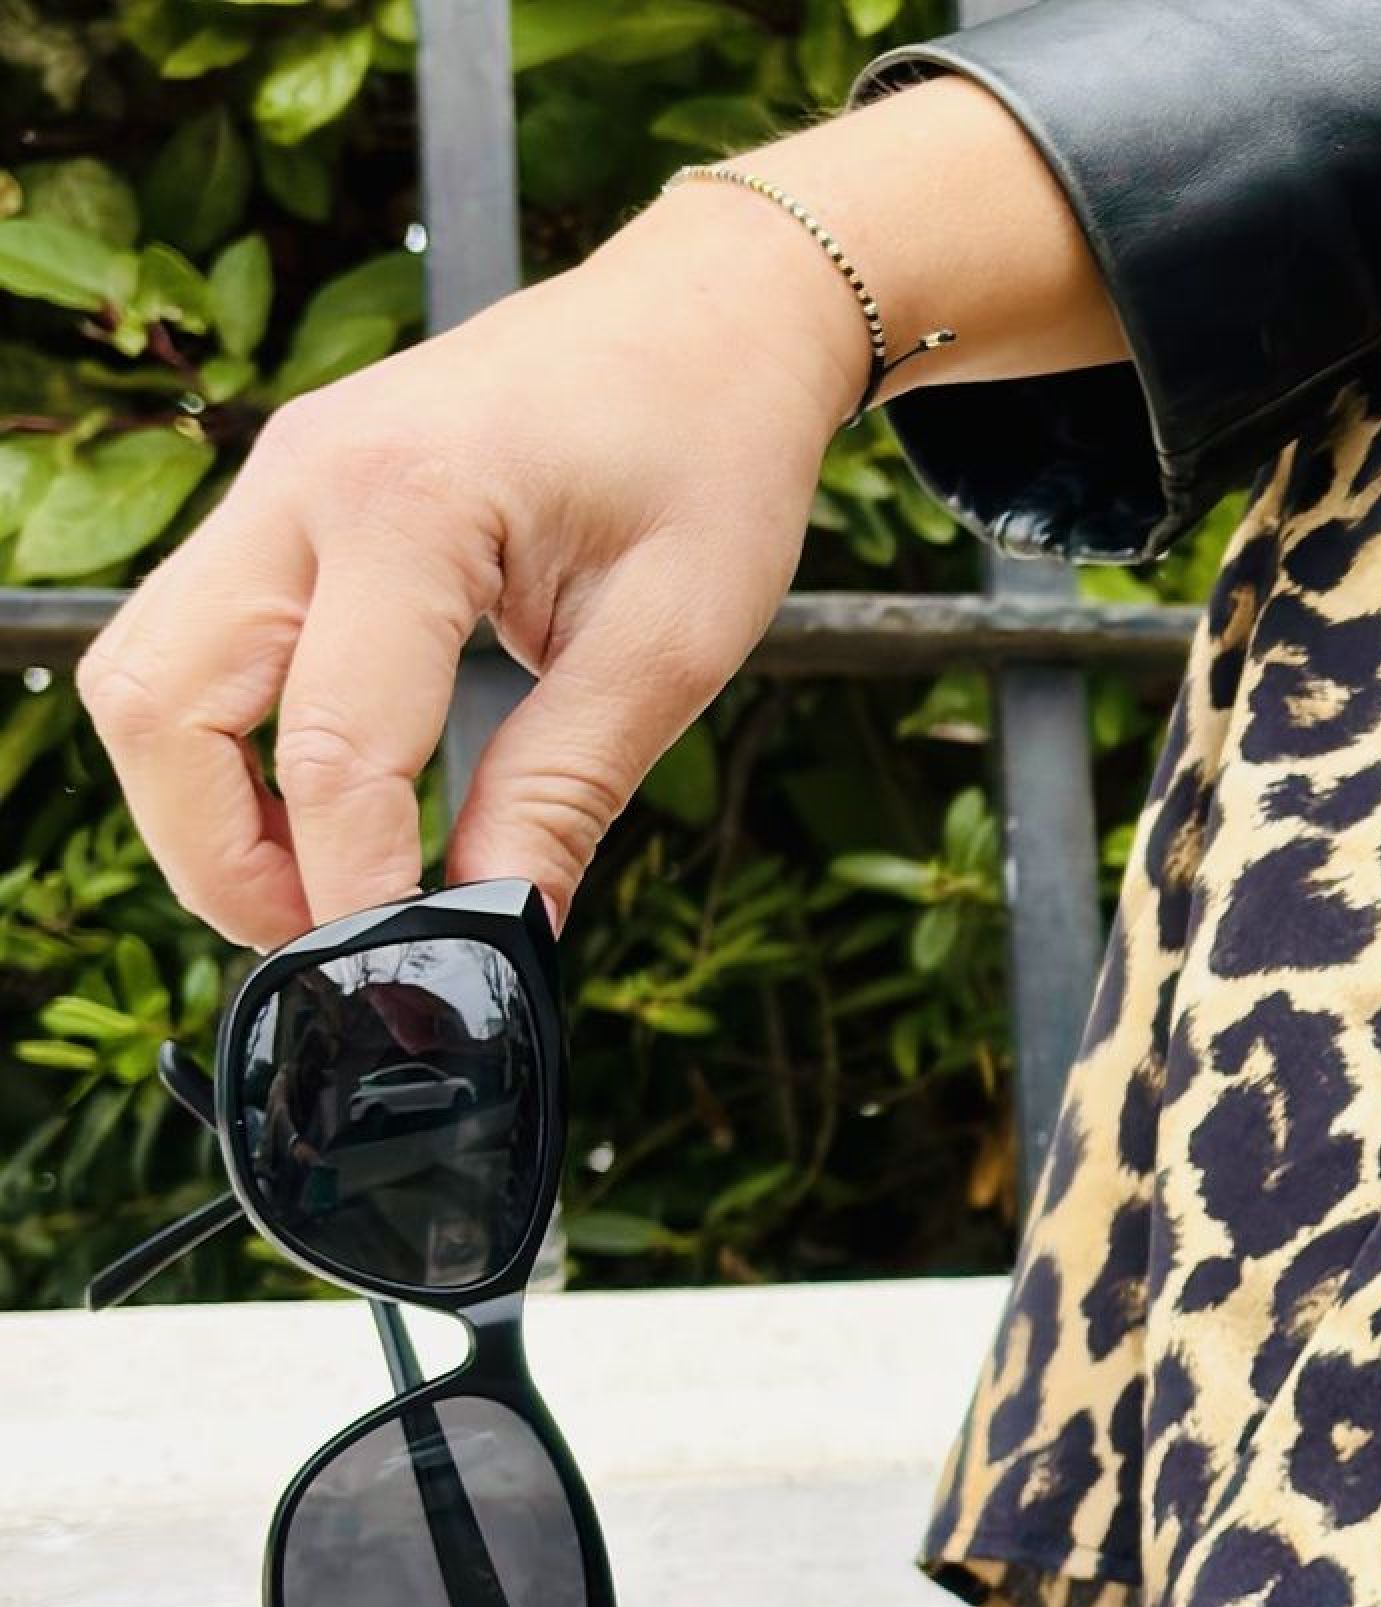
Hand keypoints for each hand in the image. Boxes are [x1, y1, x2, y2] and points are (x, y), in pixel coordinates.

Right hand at [78, 183, 867, 949]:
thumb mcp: (672, 644)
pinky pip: (190, 648)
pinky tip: (323, 817)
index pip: (335, 750)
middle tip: (336, 947)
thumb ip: (566, 793)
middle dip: (224, 860)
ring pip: (144, 680)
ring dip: (203, 811)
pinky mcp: (281, 507)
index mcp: (408, 502)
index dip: (357, 895)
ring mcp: (275, 484)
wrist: (704, 321)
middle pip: (162, 706)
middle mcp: (302, 480)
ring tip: (325, 892)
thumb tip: (500, 933)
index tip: (415, 981)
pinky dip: (226, 754)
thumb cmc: (707, 454)